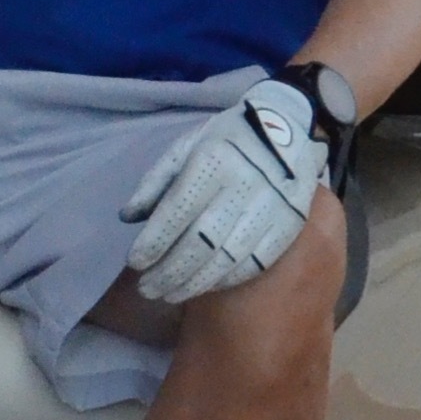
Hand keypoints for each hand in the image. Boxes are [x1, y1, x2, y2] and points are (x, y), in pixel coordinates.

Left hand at [118, 74, 326, 308]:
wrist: (290, 124)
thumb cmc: (228, 138)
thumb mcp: (187, 145)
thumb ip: (156, 181)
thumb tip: (128, 218)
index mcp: (214, 159)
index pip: (177, 210)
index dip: (154, 241)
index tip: (134, 263)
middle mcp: (246, 183)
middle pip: (202, 242)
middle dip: (169, 271)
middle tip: (146, 289)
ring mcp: (274, 206)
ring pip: (229, 258)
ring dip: (195, 283)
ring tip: (169, 294)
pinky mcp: (292, 223)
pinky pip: (257, 262)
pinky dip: (227, 280)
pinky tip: (205, 286)